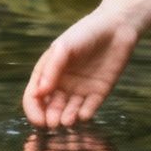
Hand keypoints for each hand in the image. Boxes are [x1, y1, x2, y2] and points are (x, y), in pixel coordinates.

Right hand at [23, 9, 139, 127]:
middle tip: (53, 123)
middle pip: (51, 108)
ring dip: (67, 119)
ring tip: (68, 120)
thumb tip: (38, 94)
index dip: (33, 110)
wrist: (116, 27)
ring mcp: (80, 89)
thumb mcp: (64, 47)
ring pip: (69, 112)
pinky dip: (85, 115)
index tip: (39, 119)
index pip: (34, 97)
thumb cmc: (85, 32)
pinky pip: (89, 109)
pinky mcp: (98, 93)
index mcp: (48, 72)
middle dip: (50, 118)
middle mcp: (62, 84)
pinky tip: (83, 115)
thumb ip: (51, 70)